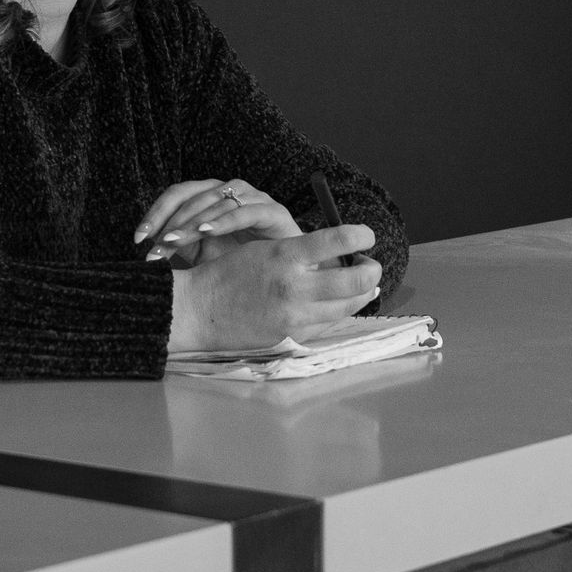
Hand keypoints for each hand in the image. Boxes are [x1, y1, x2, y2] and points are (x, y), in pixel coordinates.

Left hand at [135, 177, 300, 259]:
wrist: (286, 273)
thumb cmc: (243, 263)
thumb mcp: (203, 256)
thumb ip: (180, 249)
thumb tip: (147, 254)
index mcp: (211, 195)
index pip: (177, 194)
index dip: (155, 212)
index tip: (138, 237)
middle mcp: (230, 190)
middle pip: (192, 196)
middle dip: (169, 222)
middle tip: (154, 247)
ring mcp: (253, 198)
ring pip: (216, 201)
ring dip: (191, 222)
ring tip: (173, 241)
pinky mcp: (273, 212)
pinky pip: (245, 211)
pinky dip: (224, 220)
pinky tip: (206, 232)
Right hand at [164, 219, 381, 355]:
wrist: (199, 310)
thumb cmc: (229, 273)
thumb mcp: (265, 249)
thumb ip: (302, 250)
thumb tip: (342, 251)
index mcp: (285, 255)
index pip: (338, 240)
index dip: (362, 236)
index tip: (366, 236)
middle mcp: (295, 285)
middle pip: (358, 279)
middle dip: (372, 270)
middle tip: (370, 264)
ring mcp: (296, 315)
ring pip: (351, 305)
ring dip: (363, 293)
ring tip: (362, 284)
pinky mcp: (294, 336)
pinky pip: (330, 323)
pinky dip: (340, 311)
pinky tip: (340, 303)